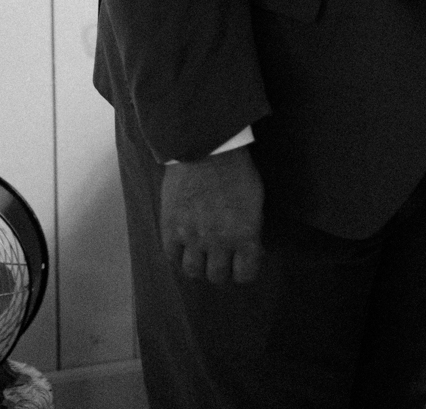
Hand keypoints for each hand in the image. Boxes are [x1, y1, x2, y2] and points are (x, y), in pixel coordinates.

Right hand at [161, 147, 262, 284]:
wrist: (207, 150)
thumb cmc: (237, 170)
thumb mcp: (255, 201)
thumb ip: (250, 229)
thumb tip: (248, 247)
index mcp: (245, 236)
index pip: (245, 275)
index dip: (244, 270)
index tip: (241, 262)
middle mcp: (219, 242)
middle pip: (217, 276)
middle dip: (221, 269)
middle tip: (220, 257)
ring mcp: (192, 237)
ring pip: (193, 272)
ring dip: (199, 266)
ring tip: (201, 254)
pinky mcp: (171, 228)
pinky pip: (172, 257)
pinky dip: (178, 255)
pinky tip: (184, 245)